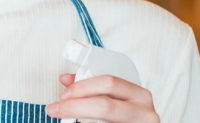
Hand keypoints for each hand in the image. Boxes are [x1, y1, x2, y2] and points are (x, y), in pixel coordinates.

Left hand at [44, 73, 159, 122]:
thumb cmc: (128, 117)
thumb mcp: (116, 99)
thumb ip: (94, 88)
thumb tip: (66, 80)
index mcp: (139, 95)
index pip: (108, 83)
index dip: (82, 87)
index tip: (63, 94)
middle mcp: (144, 112)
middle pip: (105, 106)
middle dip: (75, 106)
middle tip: (56, 108)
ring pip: (102, 122)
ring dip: (79, 119)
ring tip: (64, 119)